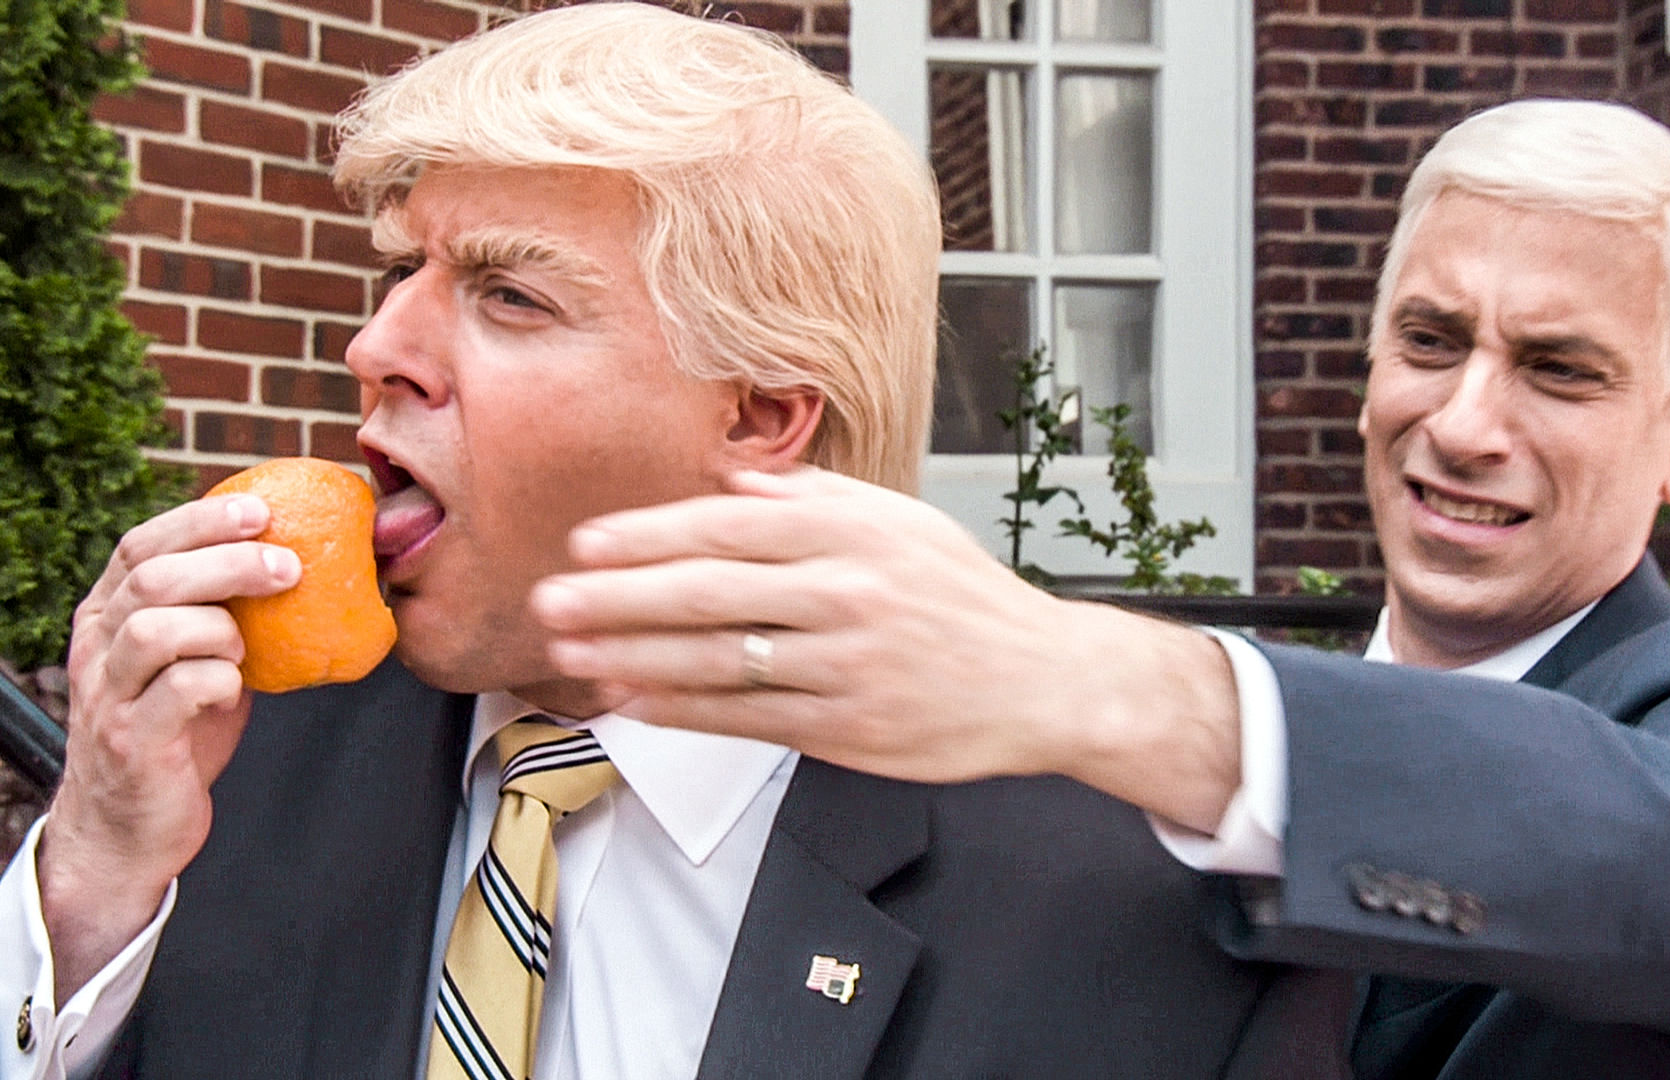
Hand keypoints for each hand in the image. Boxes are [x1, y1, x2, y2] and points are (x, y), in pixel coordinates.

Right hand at [38, 494, 299, 1003]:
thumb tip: (301, 565)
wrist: (128, 827)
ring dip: (221, 627)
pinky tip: (235, 691)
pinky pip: (178, 689)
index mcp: (107, 616)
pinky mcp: (132, 740)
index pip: (140, 546)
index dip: (199, 521)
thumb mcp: (192, 661)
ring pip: (155, 627)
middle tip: (289, 566)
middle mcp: (98, 647)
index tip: (262, 509)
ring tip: (248, 649)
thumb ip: (220, 616)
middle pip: (153, 579)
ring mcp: (109, 695)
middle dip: (228, 562)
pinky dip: (219, 680)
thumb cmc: (175, 734)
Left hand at [530, 468, 1240, 830]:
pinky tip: (634, 701)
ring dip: (636, 657)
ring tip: (573, 654)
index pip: (730, 528)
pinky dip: (683, 711)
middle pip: (710, 592)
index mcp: (854, 535)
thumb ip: (817, 498)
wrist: (1043, 681)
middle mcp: (847, 594)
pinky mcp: (847, 728)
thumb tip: (730, 481)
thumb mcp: (904, 524)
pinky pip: (748, 719)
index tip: (589, 542)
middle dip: (619, 596)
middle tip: (551, 600)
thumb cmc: (964, 598)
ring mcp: (846, 665)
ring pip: (720, 659)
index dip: (650, 535)